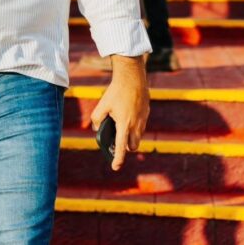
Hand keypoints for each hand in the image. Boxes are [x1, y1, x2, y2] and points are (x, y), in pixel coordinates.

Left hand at [90, 55, 149, 170]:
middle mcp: (136, 124)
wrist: (132, 77)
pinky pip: (142, 125)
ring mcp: (143, 119)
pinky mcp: (147, 112)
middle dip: (126, 147)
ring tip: (122, 127)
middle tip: (118, 141)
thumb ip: (96, 119)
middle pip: (133, 146)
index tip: (115, 167)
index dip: (118, 159)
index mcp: (124, 124)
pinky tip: (128, 115)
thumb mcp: (102, 105)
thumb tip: (96, 128)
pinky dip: (135, 126)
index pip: (121, 147)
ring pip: (139, 136)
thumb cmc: (116, 92)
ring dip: (131, 137)